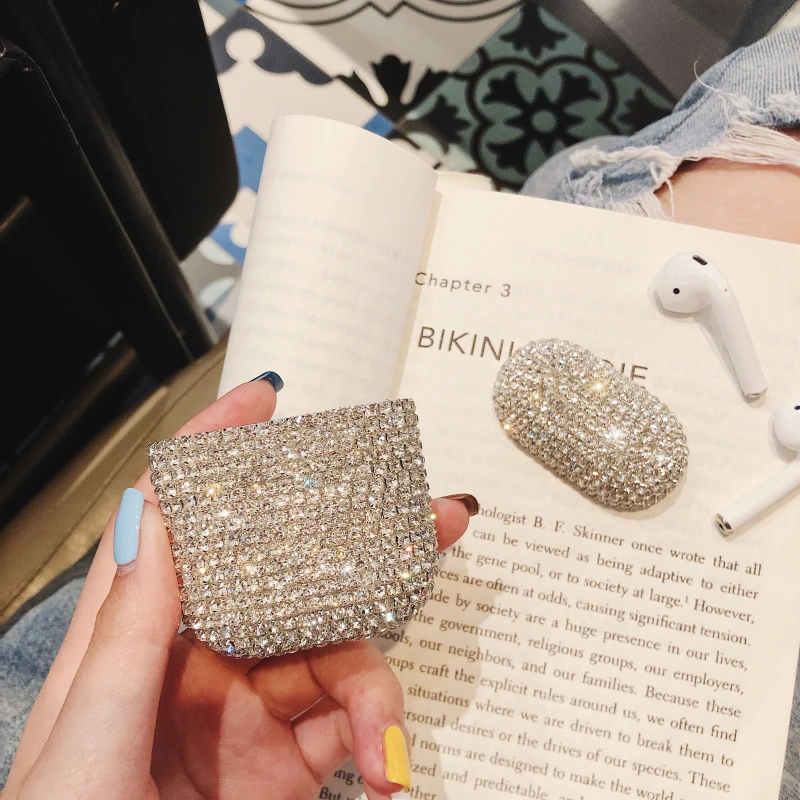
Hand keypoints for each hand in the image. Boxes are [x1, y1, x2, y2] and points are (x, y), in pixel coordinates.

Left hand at [4, 380, 473, 799]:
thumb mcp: (83, 737)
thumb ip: (127, 632)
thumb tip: (153, 517)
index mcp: (138, 634)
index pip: (175, 517)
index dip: (215, 448)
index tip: (264, 400)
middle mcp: (199, 655)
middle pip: (287, 570)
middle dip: (361, 539)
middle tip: (426, 516)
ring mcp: (248, 705)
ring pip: (338, 653)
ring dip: (377, 691)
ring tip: (387, 740)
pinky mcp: (288, 757)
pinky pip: (351, 724)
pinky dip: (379, 741)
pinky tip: (383, 768)